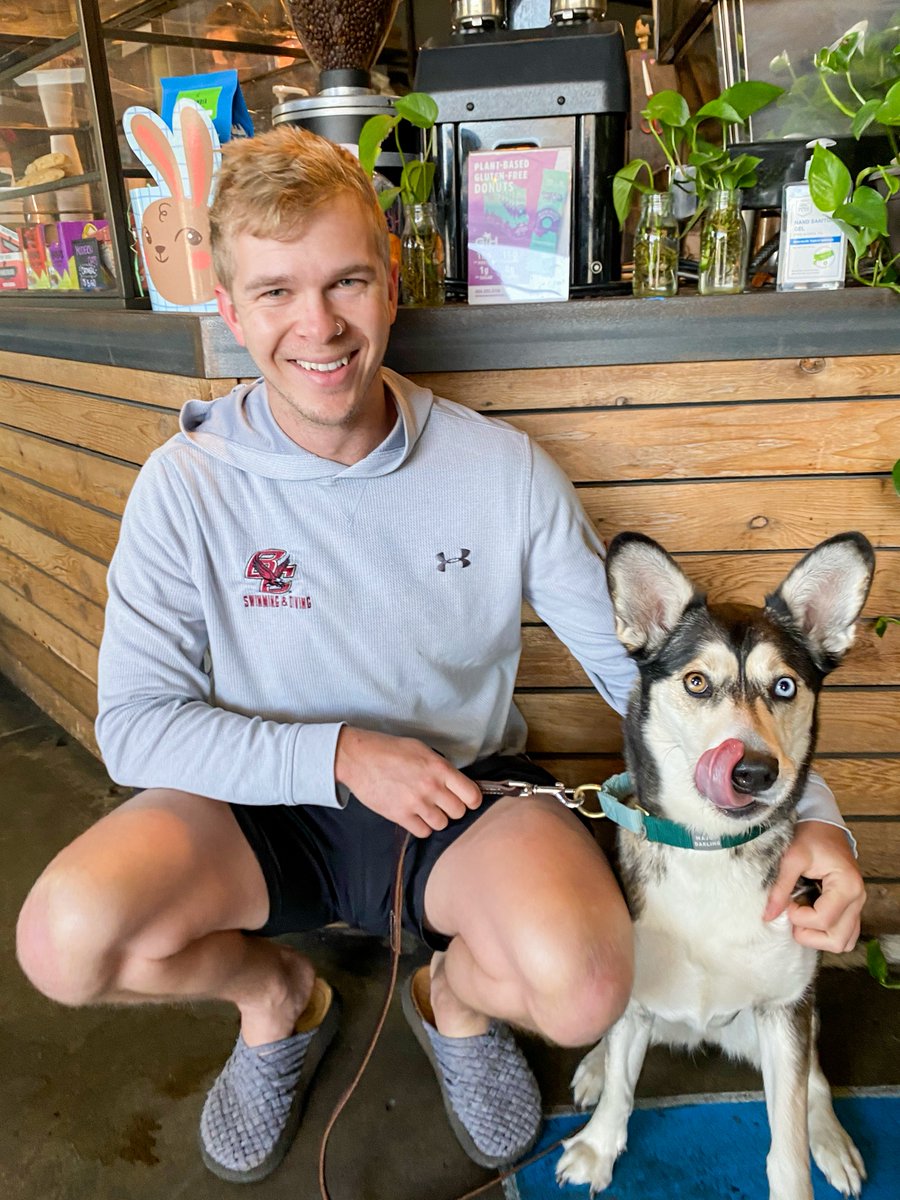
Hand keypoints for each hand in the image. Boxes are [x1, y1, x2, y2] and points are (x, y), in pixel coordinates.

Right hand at [334, 727, 482, 837]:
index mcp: (439, 768)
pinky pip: (423, 832)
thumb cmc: (389, 750)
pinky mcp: (400, 815)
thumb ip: (441, 767)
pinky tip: (415, 816)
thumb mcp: (422, 750)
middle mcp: (431, 787)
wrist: (359, 758)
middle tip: (443, 802)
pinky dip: (422, 826)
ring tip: (427, 808)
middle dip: (453, 808)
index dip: (472, 799)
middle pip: (459, 812)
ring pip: (442, 824)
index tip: (468, 799)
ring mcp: (415, 803)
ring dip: (437, 818)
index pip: (472, 795)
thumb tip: (457, 783)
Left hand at [764, 821, 864, 952]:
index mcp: (847, 886)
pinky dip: (826, 933)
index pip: (823, 920)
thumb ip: (780, 888)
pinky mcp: (851, 908)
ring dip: (818, 937)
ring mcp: (857, 906)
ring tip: (801, 916)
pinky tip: (810, 917)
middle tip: (793, 913)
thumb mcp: (792, 857)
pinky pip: (844, 933)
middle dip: (809, 934)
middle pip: (837, 940)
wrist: (823, 827)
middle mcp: (857, 900)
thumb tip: (768, 915)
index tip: (786, 902)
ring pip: (843, 942)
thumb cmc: (811, 837)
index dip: (799, 917)